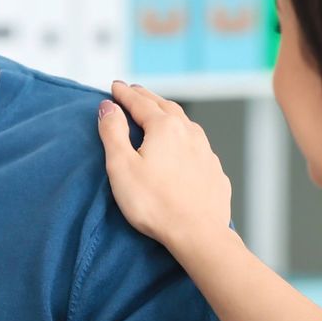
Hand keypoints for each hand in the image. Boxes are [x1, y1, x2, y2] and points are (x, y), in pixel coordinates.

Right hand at [97, 80, 233, 253]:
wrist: (198, 234)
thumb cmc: (155, 204)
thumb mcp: (122, 167)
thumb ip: (113, 132)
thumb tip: (108, 107)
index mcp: (165, 128)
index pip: (139, 102)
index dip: (124, 93)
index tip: (114, 86)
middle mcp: (189, 133)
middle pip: (164, 107)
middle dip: (147, 97)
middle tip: (134, 92)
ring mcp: (205, 151)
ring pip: (185, 123)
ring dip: (168, 113)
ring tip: (158, 112)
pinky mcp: (214, 171)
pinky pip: (197, 145)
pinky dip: (185, 137)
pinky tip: (183, 145)